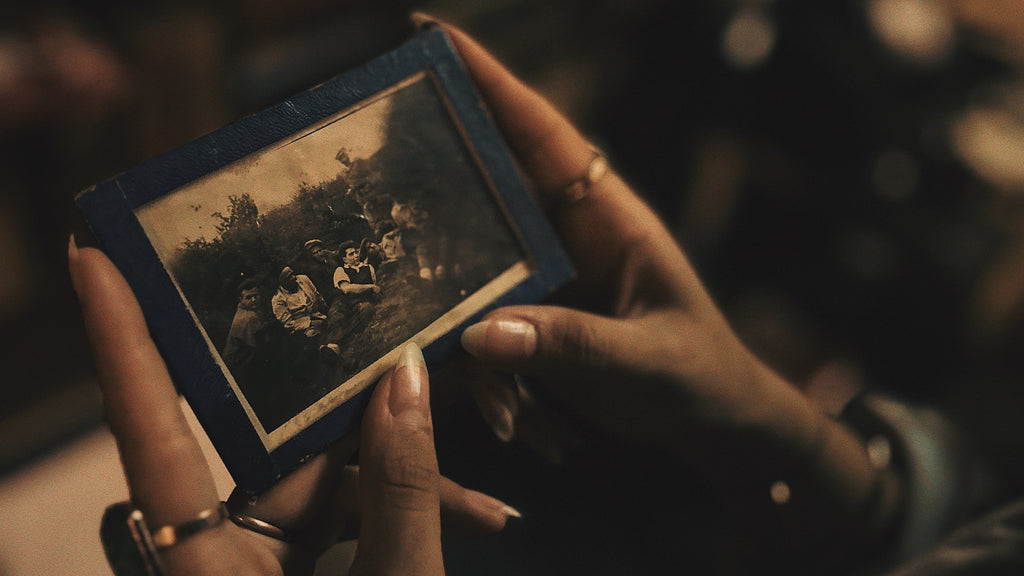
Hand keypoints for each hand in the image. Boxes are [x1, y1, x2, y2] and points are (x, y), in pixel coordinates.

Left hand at [69, 241, 514, 574]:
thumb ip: (405, 495)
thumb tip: (407, 379)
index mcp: (208, 565)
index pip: (152, 433)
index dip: (122, 341)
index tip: (95, 255)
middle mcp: (224, 553)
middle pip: (263, 444)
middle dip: (329, 397)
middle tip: (368, 321)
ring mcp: (268, 562)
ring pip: (321, 478)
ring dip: (393, 462)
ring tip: (459, 454)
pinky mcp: (310, 568)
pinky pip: (348, 512)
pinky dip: (401, 499)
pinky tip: (467, 500)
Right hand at [428, 15, 812, 467]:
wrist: (715, 428)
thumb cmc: (701, 378)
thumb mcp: (649, 360)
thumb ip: (573, 345)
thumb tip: (480, 334)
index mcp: (607, 218)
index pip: (543, 134)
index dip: (491, 82)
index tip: (430, 35)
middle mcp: (567, 238)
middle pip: (490, 183)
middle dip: (438, 181)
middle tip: (376, 175)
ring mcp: (544, 281)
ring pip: (473, 269)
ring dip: (466, 326)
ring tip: (501, 397)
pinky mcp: (531, 322)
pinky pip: (482, 328)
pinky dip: (488, 376)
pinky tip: (516, 421)